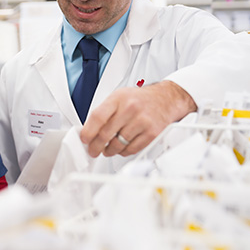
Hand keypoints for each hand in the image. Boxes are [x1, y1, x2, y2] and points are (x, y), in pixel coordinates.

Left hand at [79, 80, 196, 157]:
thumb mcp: (119, 97)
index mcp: (118, 98)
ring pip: (118, 144)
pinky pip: (131, 149)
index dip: (88, 131)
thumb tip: (88, 129)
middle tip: (93, 150)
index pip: (98, 117)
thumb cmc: (139, 99)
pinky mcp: (151, 133)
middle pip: (106, 134)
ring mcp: (142, 121)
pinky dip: (123, 152)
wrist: (166, 98)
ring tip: (107, 150)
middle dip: (96, 146)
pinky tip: (121, 149)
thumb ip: (104, 111)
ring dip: (109, 151)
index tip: (84, 139)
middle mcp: (130, 109)